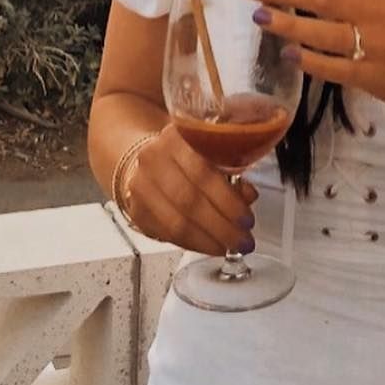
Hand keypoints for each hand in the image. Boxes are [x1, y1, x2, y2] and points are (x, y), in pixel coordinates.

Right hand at [124, 124, 258, 255]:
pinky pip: (166, 235)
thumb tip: (249, 195)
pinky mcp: (136, 211)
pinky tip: (210, 245)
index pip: (202, 173)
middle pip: (189, 201)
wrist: (148, 159)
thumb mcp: (210, 151)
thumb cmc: (185, 156)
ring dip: (208, 240)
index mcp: (174, 137)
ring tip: (230, 247)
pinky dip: (193, 244)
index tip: (246, 220)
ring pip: (176, 223)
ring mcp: (140, 186)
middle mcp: (152, 159)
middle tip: (243, 241)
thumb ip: (232, 170)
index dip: (227, 201)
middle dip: (221, 227)